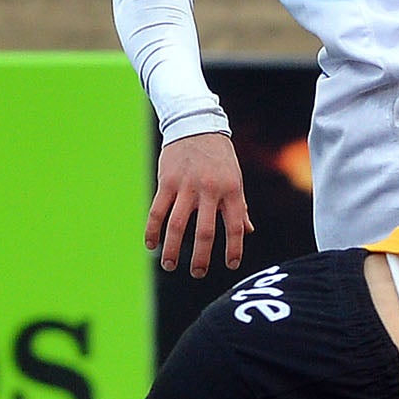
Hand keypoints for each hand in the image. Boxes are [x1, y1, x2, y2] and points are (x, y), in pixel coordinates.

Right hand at [148, 132, 251, 276]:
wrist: (196, 125)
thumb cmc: (219, 157)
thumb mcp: (235, 179)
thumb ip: (239, 206)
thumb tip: (247, 231)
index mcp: (231, 190)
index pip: (235, 226)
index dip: (234, 248)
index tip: (231, 264)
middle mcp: (210, 190)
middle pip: (205, 231)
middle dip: (201, 257)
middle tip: (198, 273)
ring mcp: (187, 186)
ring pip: (178, 225)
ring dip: (173, 249)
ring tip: (170, 265)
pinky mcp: (167, 182)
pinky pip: (158, 211)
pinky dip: (153, 230)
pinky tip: (151, 244)